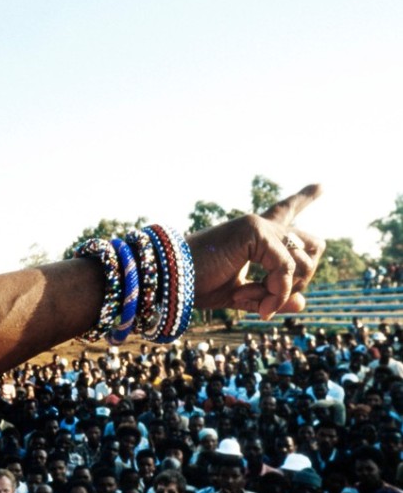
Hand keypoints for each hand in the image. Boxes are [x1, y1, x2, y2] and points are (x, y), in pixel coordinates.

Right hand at [189, 184, 324, 318]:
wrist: (169, 278)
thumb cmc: (195, 285)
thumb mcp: (239, 295)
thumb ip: (270, 297)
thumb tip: (302, 302)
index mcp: (253, 236)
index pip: (285, 212)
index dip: (304, 198)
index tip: (323, 185)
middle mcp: (259, 225)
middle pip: (313, 244)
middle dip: (304, 278)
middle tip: (270, 301)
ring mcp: (258, 226)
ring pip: (303, 262)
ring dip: (284, 292)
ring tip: (258, 307)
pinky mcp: (255, 232)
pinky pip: (286, 268)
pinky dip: (276, 292)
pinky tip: (256, 305)